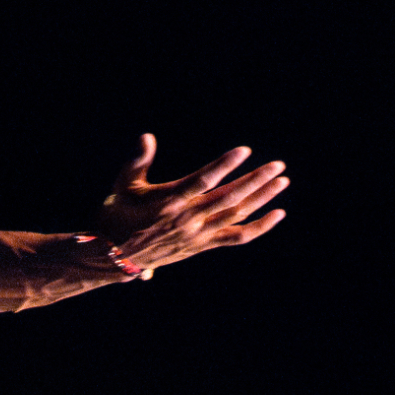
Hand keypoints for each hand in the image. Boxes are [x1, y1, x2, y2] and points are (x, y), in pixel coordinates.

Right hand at [94, 135, 289, 268]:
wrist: (113, 257)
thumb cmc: (116, 217)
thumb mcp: (122, 186)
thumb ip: (137, 161)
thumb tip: (147, 136)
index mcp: (169, 202)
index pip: (202, 181)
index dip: (224, 165)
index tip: (244, 151)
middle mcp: (187, 220)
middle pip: (229, 198)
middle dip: (255, 180)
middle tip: (278, 166)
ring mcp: (198, 235)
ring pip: (237, 215)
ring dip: (261, 198)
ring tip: (282, 181)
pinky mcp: (203, 245)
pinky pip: (237, 237)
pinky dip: (259, 227)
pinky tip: (277, 214)